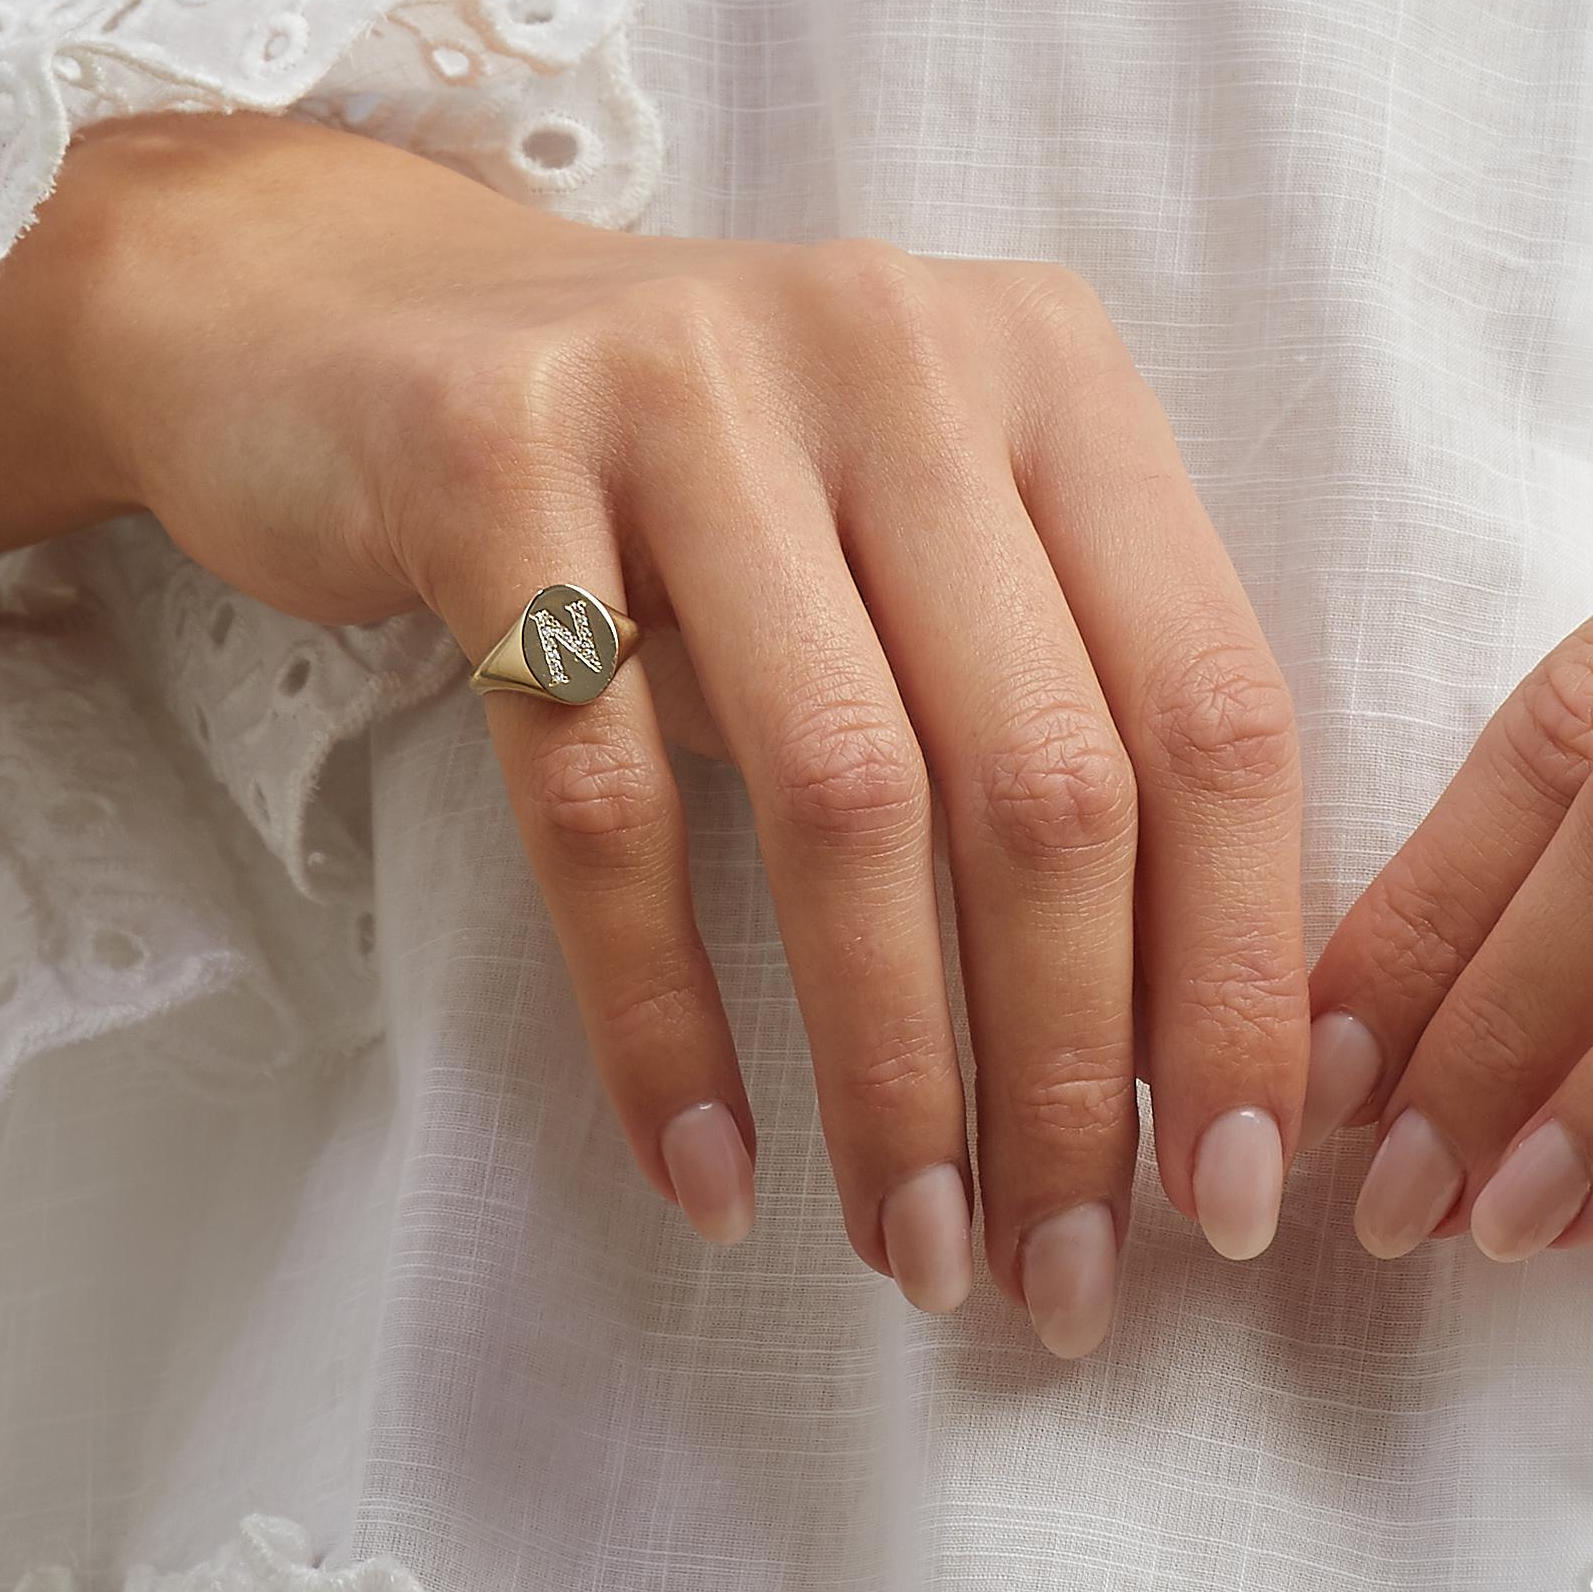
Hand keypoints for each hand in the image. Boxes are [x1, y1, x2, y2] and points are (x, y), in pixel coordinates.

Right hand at [0, 111, 1304, 1350]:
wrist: (353, 314)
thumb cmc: (683, 481)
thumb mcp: (898, 540)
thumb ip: (1044, 707)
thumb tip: (1178, 1063)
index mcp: (1049, 367)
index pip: (1212, 707)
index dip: (1239, 975)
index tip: (1231, 1193)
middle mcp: (898, 348)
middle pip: (1047, 774)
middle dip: (1071, 1071)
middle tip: (1062, 1276)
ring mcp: (689, 386)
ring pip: (843, 796)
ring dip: (894, 1071)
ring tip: (912, 1250)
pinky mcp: (491, 459)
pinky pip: (600, 797)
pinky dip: (661, 1017)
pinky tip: (708, 1172)